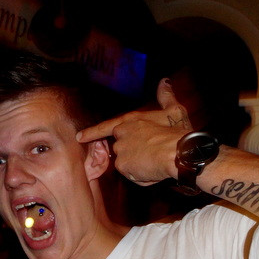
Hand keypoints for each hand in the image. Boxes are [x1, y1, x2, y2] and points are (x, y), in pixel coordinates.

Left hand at [76, 78, 191, 185]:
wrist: (179, 152)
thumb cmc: (177, 132)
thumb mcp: (173, 110)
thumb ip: (165, 96)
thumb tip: (165, 82)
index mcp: (130, 121)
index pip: (105, 127)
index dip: (92, 133)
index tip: (79, 137)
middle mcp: (121, 134)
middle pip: (121, 149)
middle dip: (133, 154)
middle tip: (152, 155)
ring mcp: (120, 150)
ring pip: (126, 163)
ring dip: (138, 166)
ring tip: (156, 162)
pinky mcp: (122, 165)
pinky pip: (131, 175)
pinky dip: (141, 176)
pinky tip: (153, 171)